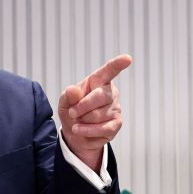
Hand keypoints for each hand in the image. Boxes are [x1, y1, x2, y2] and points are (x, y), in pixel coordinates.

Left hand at [58, 54, 130, 171]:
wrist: (76, 135)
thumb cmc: (72, 113)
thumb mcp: (65, 102)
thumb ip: (68, 95)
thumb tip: (73, 90)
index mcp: (98, 81)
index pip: (109, 71)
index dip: (118, 64)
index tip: (127, 58)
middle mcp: (110, 92)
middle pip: (101, 96)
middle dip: (82, 106)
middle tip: (72, 113)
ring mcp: (116, 108)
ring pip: (98, 114)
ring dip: (83, 120)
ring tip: (79, 121)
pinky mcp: (117, 123)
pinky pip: (103, 128)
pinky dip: (88, 131)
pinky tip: (80, 130)